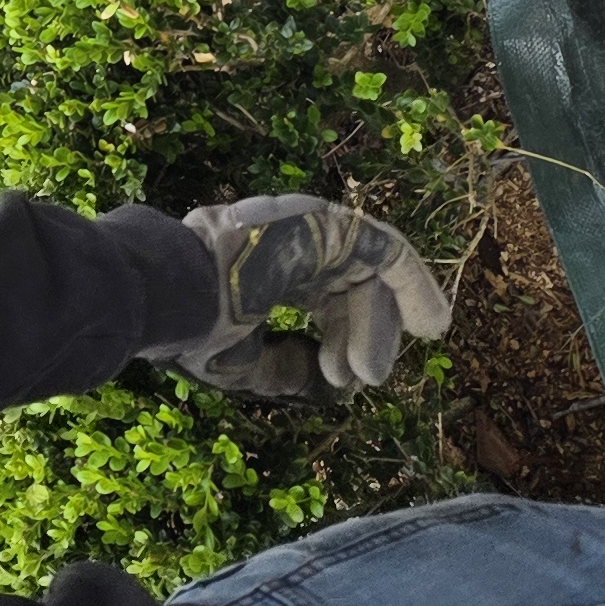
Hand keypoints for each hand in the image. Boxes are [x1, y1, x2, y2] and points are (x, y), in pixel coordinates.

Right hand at [142, 195, 452, 401]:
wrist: (176, 293)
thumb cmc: (200, 328)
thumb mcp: (244, 363)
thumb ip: (284, 370)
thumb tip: (323, 382)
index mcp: (266, 270)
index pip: (316, 298)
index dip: (336, 337)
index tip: (345, 377)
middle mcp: (289, 245)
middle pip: (346, 285)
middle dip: (363, 331)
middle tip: (372, 375)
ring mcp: (307, 229)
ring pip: (367, 266)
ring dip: (389, 310)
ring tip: (414, 346)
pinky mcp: (325, 223)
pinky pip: (382, 249)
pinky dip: (412, 281)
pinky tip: (428, 320)